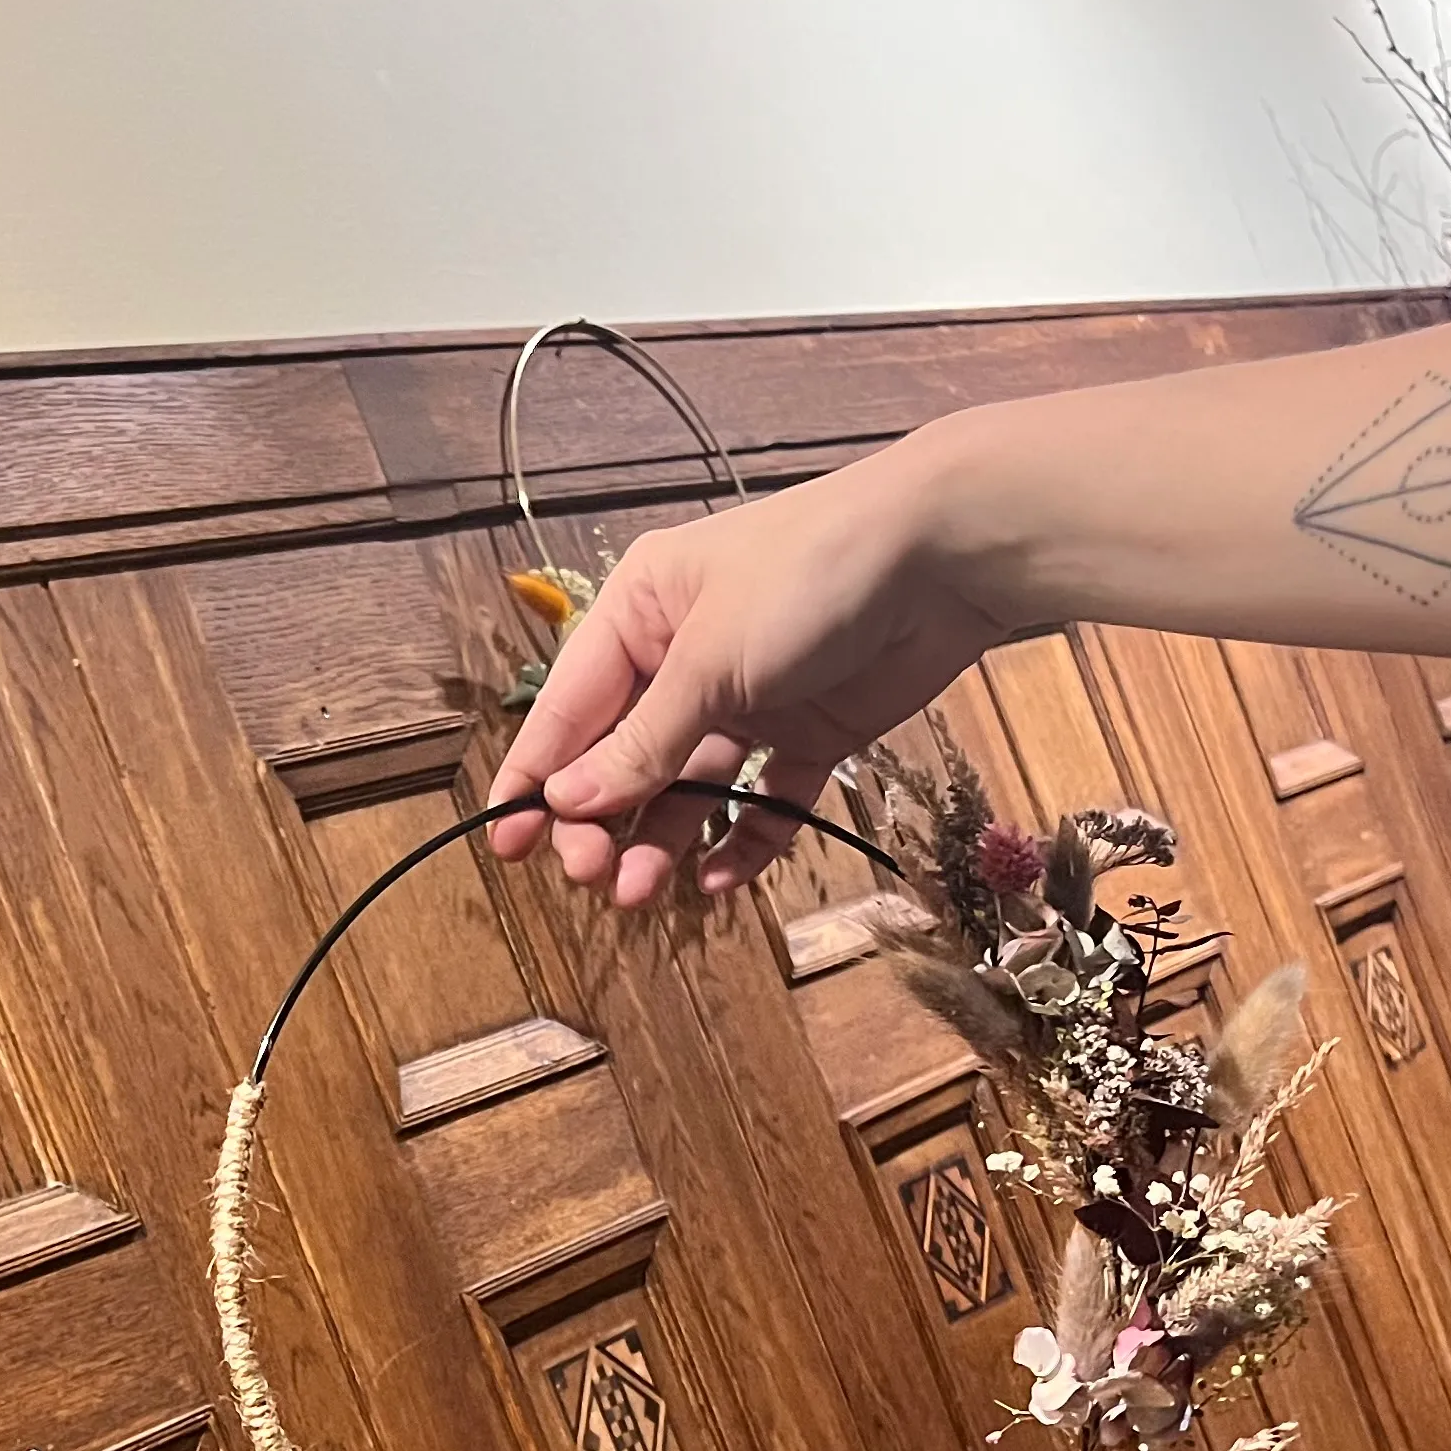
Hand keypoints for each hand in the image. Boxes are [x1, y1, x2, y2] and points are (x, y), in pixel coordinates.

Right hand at [489, 422, 1023, 906]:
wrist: (943, 559)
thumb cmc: (809, 577)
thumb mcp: (710, 661)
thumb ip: (642, 742)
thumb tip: (565, 803)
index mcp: (641, 613)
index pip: (568, 706)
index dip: (536, 777)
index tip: (507, 844)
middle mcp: (684, 658)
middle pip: (622, 756)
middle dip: (601, 820)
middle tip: (592, 876)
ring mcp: (747, 699)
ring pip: (685, 788)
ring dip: (659, 840)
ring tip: (644, 892)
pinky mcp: (809, 734)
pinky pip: (761, 802)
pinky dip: (740, 842)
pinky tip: (717, 880)